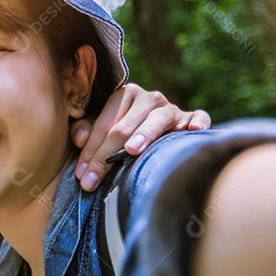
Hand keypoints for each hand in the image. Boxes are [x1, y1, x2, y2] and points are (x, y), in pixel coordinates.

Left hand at [70, 83, 210, 190]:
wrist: (161, 132)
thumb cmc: (125, 135)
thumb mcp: (104, 130)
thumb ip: (88, 130)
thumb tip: (78, 139)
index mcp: (125, 94)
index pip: (105, 124)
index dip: (91, 150)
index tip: (81, 175)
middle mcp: (149, 98)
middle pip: (124, 126)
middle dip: (106, 155)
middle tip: (93, 180)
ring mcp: (171, 108)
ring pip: (157, 119)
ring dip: (144, 134)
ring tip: (132, 150)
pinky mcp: (191, 118)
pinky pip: (197, 117)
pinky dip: (197, 121)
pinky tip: (193, 130)